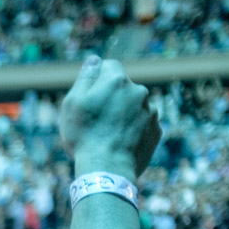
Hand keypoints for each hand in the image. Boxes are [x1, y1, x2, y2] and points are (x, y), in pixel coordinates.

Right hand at [59, 55, 161, 178]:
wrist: (107, 168)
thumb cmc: (84, 134)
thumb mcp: (73, 103)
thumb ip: (85, 77)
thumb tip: (95, 60)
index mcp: (117, 80)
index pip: (109, 66)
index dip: (97, 78)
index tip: (88, 95)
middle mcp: (138, 91)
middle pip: (123, 87)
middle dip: (111, 98)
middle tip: (95, 119)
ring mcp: (150, 111)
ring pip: (134, 106)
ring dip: (123, 114)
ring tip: (107, 134)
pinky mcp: (156, 130)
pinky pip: (143, 124)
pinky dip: (133, 130)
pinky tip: (120, 143)